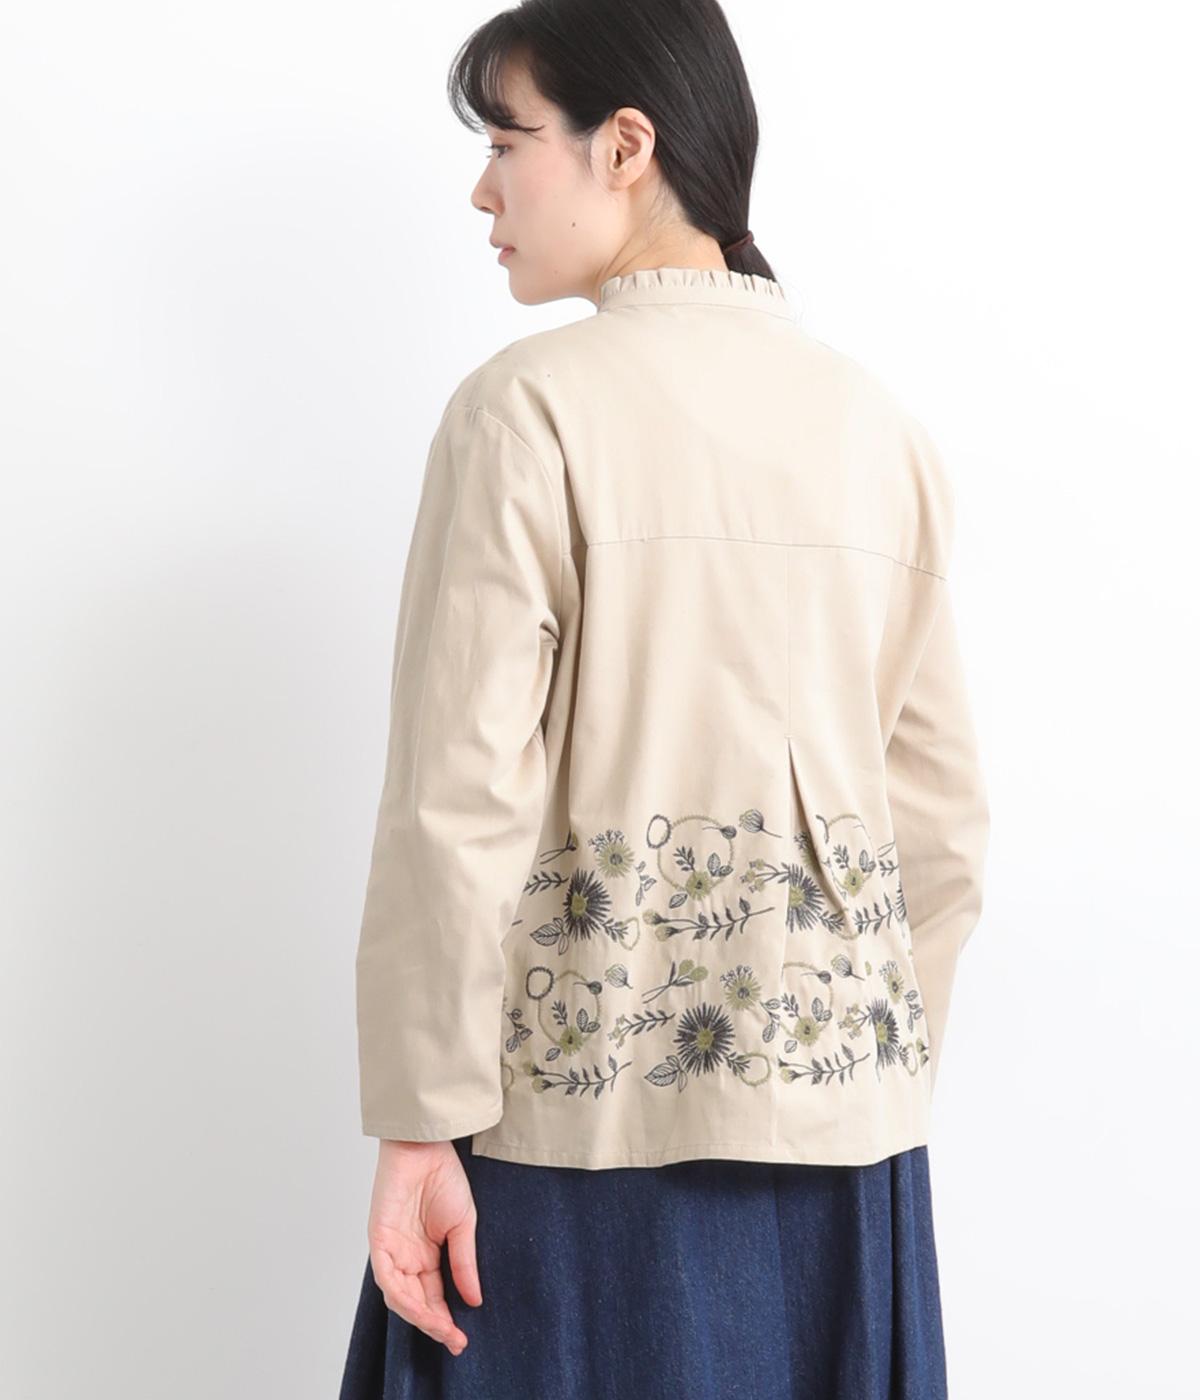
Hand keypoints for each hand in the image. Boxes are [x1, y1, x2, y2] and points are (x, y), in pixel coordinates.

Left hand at [366, 1138, 482, 1355]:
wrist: (427, 1145)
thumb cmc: (444, 1177)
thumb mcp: (462, 1226)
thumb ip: (463, 1263)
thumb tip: (474, 1300)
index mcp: (426, 1255)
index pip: (433, 1296)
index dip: (446, 1319)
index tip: (461, 1338)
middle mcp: (406, 1257)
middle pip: (416, 1302)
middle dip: (434, 1324)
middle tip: (455, 1341)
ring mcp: (391, 1250)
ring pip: (399, 1296)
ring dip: (420, 1315)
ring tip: (443, 1328)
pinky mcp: (379, 1240)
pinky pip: (386, 1277)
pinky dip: (402, 1295)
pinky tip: (421, 1307)